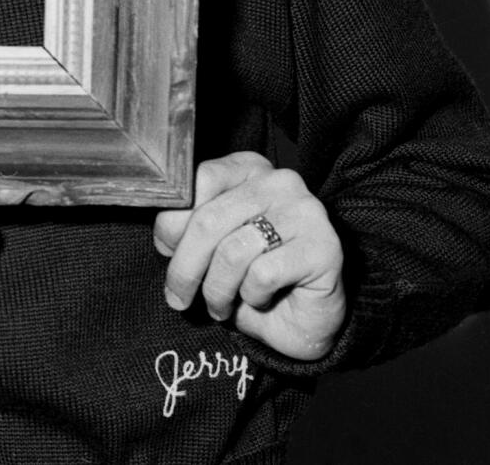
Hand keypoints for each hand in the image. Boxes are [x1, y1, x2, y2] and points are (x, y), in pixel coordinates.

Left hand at [152, 151, 346, 360]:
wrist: (304, 321)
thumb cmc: (254, 280)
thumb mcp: (213, 248)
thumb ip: (190, 229)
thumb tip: (166, 234)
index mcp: (248, 169)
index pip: (197, 181)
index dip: (173, 222)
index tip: (167, 252)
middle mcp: (278, 181)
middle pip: (209, 220)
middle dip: (185, 267)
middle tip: (178, 297)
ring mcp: (305, 212)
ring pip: (232, 251)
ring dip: (216, 289)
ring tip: (219, 306)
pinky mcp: (323, 248)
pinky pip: (263, 274)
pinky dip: (251, 295)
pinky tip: (260, 299)